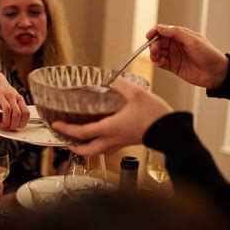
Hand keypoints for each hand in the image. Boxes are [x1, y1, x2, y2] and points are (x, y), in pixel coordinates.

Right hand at [0, 69, 29, 129]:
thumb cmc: (3, 91)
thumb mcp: (13, 98)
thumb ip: (17, 109)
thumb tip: (20, 124)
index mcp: (18, 98)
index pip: (26, 113)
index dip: (22, 123)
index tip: (17, 127)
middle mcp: (11, 96)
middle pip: (17, 113)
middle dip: (13, 124)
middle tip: (9, 128)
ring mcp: (0, 95)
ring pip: (7, 110)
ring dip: (5, 121)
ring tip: (2, 127)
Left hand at [51, 78, 172, 155]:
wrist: (172, 132)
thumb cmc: (156, 116)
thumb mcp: (137, 94)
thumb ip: (121, 85)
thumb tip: (110, 78)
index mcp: (110, 128)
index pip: (82, 132)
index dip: (66, 129)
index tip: (56, 125)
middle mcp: (113, 138)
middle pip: (87, 150)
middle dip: (73, 147)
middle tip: (63, 140)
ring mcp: (120, 142)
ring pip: (97, 151)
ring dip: (85, 148)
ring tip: (77, 141)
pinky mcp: (128, 142)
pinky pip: (108, 148)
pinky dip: (98, 146)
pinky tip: (100, 137)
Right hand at [147, 24, 228, 88]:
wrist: (216, 73)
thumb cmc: (209, 55)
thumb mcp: (193, 40)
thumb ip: (176, 33)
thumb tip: (160, 28)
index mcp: (181, 36)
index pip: (163, 31)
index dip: (155, 32)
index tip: (149, 36)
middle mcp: (176, 45)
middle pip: (158, 42)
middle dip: (153, 45)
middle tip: (154, 50)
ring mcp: (174, 56)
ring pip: (157, 53)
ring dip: (154, 54)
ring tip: (156, 57)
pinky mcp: (173, 67)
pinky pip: (160, 63)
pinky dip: (158, 62)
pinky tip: (161, 62)